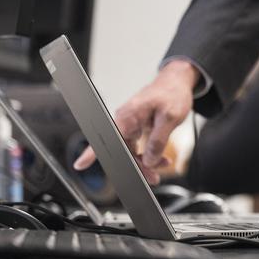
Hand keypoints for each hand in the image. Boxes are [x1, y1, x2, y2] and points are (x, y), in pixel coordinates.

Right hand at [72, 60, 198, 184]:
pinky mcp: (137, 126)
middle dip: (138, 166)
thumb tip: (149, 160)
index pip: (107, 137)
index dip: (91, 153)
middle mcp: (125, 120)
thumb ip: (158, 140)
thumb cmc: (172, 92)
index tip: (80, 164)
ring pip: (131, 151)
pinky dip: (149, 153)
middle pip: (123, 151)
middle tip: (152, 177)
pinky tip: (161, 158)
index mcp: (128, 116)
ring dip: (146, 161)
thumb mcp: (170, 117)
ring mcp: (130, 123)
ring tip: (162, 165)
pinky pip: (138, 145)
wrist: (178, 81)